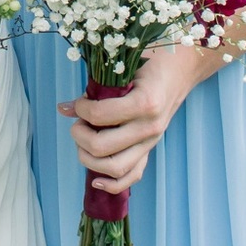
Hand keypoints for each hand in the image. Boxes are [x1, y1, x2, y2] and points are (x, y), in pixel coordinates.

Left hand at [57, 48, 209, 193]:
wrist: (182, 68)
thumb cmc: (152, 62)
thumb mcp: (124, 69)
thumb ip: (95, 88)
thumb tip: (64, 108)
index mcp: (145, 102)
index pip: (100, 116)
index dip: (81, 109)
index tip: (80, 102)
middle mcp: (149, 127)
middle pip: (101, 146)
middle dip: (79, 134)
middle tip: (79, 122)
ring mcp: (151, 141)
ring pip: (113, 168)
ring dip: (89, 158)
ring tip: (84, 140)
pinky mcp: (150, 149)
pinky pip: (132, 176)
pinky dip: (111, 184)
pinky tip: (94, 178)